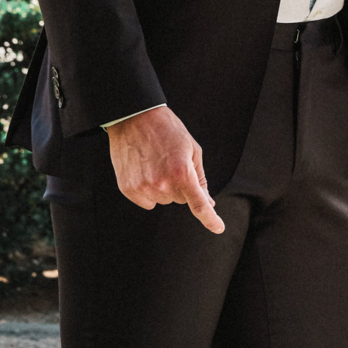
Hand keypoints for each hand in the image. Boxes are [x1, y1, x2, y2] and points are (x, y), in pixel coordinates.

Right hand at [107, 107, 225, 232]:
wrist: (135, 119)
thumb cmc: (169, 131)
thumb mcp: (192, 149)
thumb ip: (200, 178)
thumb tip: (208, 202)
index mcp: (181, 172)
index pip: (198, 204)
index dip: (210, 219)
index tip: (219, 228)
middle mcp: (162, 183)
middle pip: (181, 199)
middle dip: (182, 186)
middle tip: (173, 163)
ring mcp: (143, 188)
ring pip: (164, 200)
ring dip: (165, 187)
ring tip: (158, 164)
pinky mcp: (128, 189)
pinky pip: (147, 202)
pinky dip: (150, 191)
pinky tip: (146, 171)